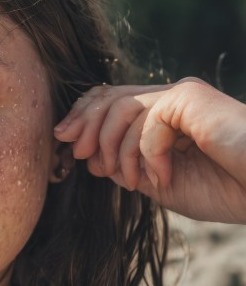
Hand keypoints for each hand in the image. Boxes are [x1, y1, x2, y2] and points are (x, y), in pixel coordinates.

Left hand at [54, 77, 245, 223]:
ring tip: (130, 179)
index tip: (64, 141)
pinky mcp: (191, 99)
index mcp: (160, 115)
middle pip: (108, 97)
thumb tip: (90, 159)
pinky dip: (148, 155)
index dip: (82, 117)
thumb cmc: (221, 189)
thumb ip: (126, 166)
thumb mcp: (159, 182)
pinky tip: (163, 177)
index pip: (109, 101)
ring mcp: (181, 95)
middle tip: (77, 154)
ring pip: (122, 109)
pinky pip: (149, 122)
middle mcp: (169, 99)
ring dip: (116, 149)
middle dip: (84, 125)